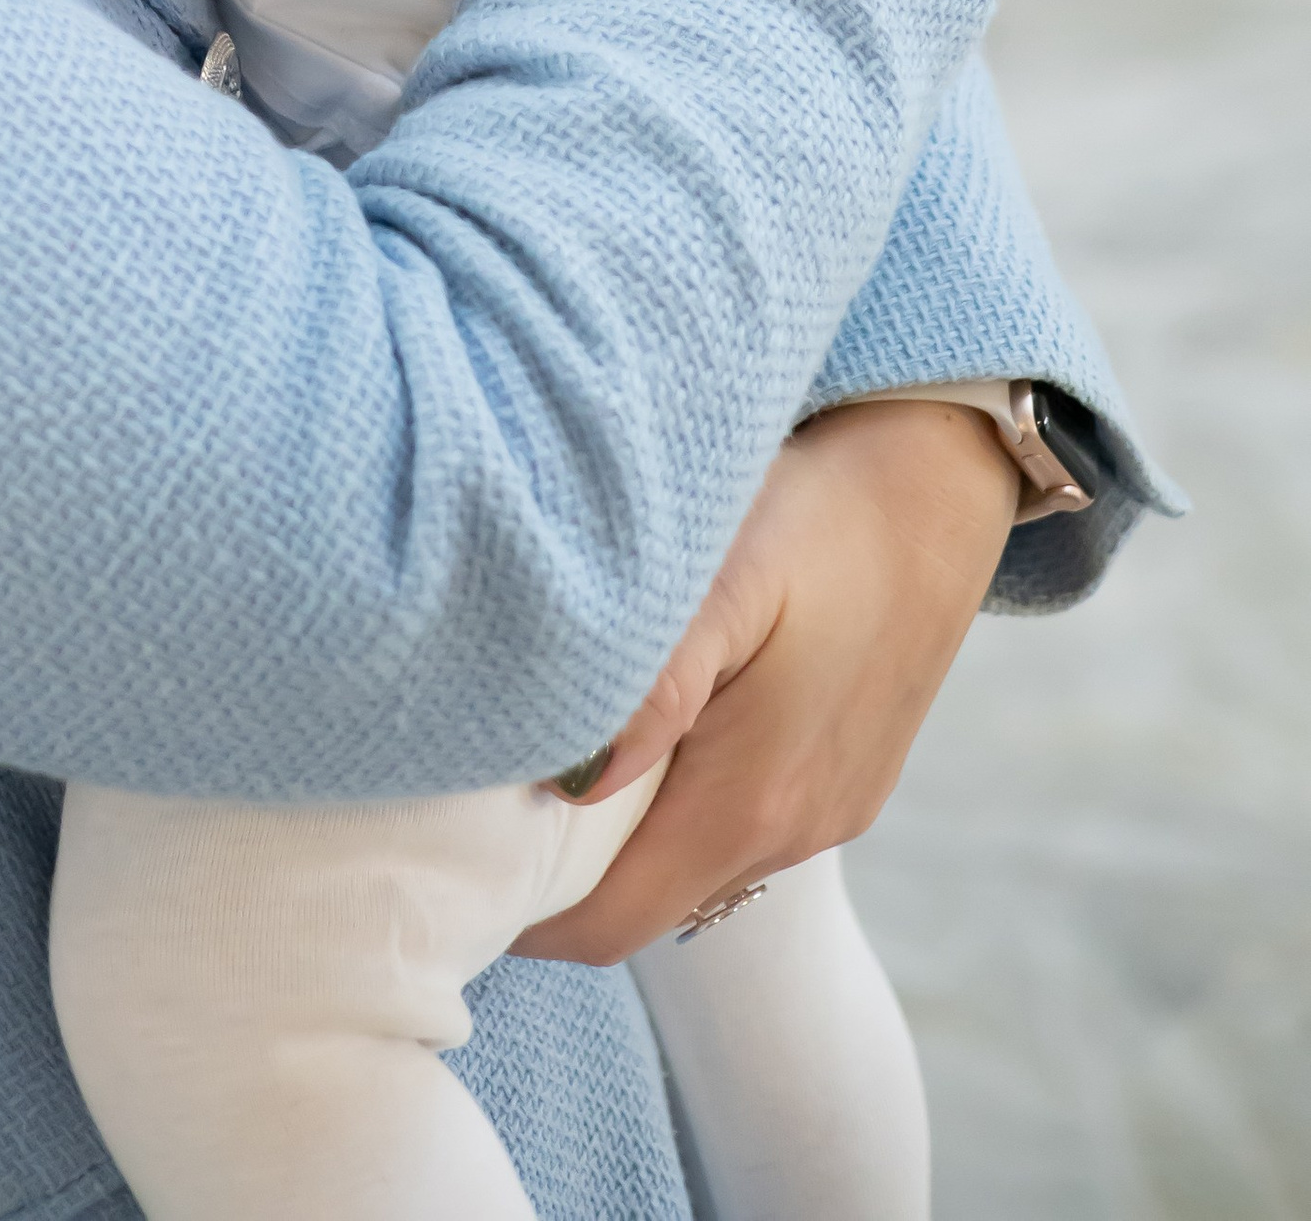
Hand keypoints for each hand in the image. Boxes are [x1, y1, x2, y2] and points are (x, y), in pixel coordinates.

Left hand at [513, 397, 1017, 963]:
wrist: (943, 475)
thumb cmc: (820, 511)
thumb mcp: (725, 577)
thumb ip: (651, 687)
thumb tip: (571, 787)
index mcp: (751, 803)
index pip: (609, 924)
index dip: (526, 915)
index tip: (455, 864)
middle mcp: (796, 829)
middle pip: (648, 902)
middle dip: (560, 876)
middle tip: (478, 800)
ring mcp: (831, 806)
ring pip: (696, 862)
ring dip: (622, 835)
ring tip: (549, 754)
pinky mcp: (851, 774)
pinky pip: (745, 822)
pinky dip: (681, 801)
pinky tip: (650, 724)